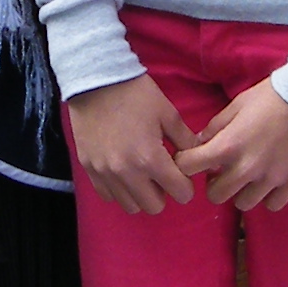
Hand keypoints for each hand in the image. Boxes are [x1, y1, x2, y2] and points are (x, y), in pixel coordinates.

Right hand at [66, 74, 199, 213]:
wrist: (94, 79)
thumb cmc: (135, 93)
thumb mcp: (168, 113)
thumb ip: (186, 140)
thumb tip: (199, 156)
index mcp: (150, 158)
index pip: (180, 193)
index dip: (186, 184)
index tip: (181, 172)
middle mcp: (126, 172)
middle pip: (155, 207)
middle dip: (164, 193)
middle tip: (162, 173)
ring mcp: (104, 173)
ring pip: (130, 206)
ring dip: (141, 194)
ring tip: (141, 173)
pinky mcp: (88, 168)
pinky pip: (108, 195)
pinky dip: (119, 190)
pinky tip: (123, 171)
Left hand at [174, 79, 287, 212]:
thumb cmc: (274, 96)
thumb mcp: (238, 104)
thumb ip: (216, 126)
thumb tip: (200, 143)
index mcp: (228, 144)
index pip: (187, 167)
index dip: (187, 163)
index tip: (196, 159)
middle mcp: (246, 167)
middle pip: (214, 195)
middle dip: (215, 183)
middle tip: (225, 171)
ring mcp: (271, 179)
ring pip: (242, 204)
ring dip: (242, 191)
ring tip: (250, 176)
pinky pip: (272, 205)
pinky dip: (268, 196)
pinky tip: (271, 181)